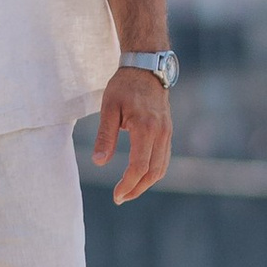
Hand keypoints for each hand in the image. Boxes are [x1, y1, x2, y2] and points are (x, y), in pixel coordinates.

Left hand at [92, 67, 170, 203]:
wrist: (146, 68)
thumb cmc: (124, 86)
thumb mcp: (109, 108)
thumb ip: (105, 136)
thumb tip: (99, 163)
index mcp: (146, 128)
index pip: (139, 166)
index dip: (128, 184)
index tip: (116, 195)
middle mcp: (161, 133)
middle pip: (153, 172)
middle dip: (137, 189)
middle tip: (119, 198)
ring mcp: (167, 133)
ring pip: (161, 167)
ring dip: (146, 183)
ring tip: (128, 191)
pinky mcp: (167, 132)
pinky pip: (163, 158)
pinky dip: (152, 172)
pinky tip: (138, 176)